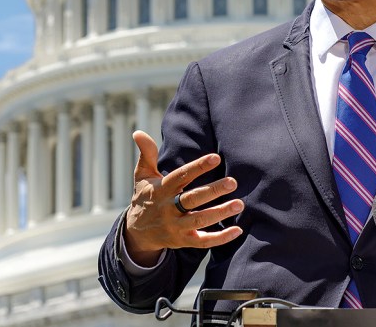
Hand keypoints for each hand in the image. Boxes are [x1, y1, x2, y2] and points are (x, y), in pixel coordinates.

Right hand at [123, 130, 243, 265]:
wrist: (136, 232)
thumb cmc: (145, 196)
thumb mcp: (142, 175)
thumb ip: (147, 154)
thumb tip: (138, 132)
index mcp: (161, 190)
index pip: (181, 177)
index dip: (198, 167)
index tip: (216, 158)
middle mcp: (168, 209)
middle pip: (192, 199)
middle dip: (213, 191)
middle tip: (233, 182)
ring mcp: (176, 226)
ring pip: (200, 220)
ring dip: (220, 213)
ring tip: (239, 204)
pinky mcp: (183, 241)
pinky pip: (203, 242)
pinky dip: (220, 238)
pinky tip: (238, 230)